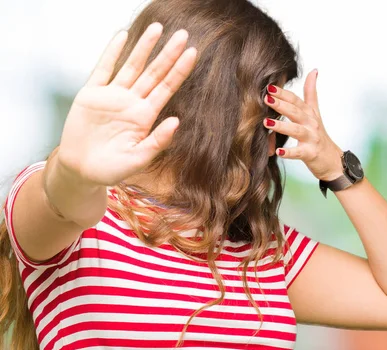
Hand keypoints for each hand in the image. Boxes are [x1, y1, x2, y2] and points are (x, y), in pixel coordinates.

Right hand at [57, 23, 197, 186]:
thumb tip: (177, 122)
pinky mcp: (91, 94)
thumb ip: (157, 142)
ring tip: (157, 28)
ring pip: (132, 66)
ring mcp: (112, 96)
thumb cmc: (111, 168)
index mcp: (145, 116)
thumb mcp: (137, 159)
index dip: (179, 71)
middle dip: (168, 54)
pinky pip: (103, 69)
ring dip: (144, 47)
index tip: (193, 53)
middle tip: (183, 35)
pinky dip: (112, 53)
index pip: (167, 88)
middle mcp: (132, 102)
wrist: (80, 170)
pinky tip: (122, 36)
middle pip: (154, 73)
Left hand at [263, 70, 343, 180]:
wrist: (332, 160)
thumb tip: (313, 71)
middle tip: (266, 98)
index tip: (269, 86)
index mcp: (309, 113)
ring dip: (281, 126)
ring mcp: (312, 138)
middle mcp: (311, 123)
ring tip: (266, 122)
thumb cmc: (319, 135)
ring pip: (296, 130)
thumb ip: (311, 92)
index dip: (283, 93)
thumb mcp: (315, 112)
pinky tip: (278, 151)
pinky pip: (298, 152)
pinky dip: (289, 152)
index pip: (296, 100)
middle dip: (281, 105)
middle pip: (295, 112)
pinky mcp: (311, 153)